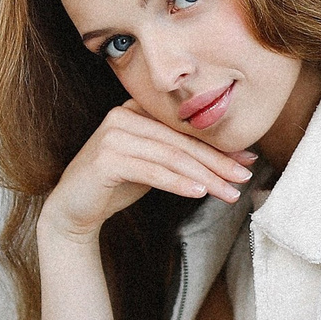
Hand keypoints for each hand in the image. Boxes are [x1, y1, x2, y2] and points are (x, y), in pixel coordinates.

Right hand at [38, 99, 255, 243]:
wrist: (73, 210)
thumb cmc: (116, 185)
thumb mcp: (156, 166)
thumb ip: (185, 157)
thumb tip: (238, 159)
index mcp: (137, 109)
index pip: (184, 129)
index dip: (218, 146)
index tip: (247, 162)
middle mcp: (123, 115)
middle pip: (180, 142)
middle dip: (217, 162)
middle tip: (243, 178)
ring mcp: (113, 135)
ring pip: (170, 157)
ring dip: (204, 176)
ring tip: (228, 192)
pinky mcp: (106, 158)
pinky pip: (151, 171)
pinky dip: (178, 182)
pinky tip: (198, 192)